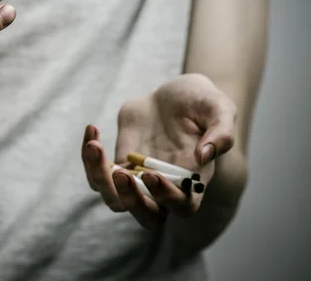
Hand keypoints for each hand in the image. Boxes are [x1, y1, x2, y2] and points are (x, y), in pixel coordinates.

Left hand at [81, 73, 236, 229]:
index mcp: (193, 179)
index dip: (165, 197)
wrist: (172, 94)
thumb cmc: (201, 102)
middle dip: (131, 201)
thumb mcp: (219, 107)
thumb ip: (221, 131)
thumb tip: (205, 155)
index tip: (150, 173)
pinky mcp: (118, 163)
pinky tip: (92, 130)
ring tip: (94, 145)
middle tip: (120, 173)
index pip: (182, 207)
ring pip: (115, 200)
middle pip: (146, 217)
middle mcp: (165, 185)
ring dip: (100, 179)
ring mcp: (138, 178)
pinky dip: (89, 156)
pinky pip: (98, 173)